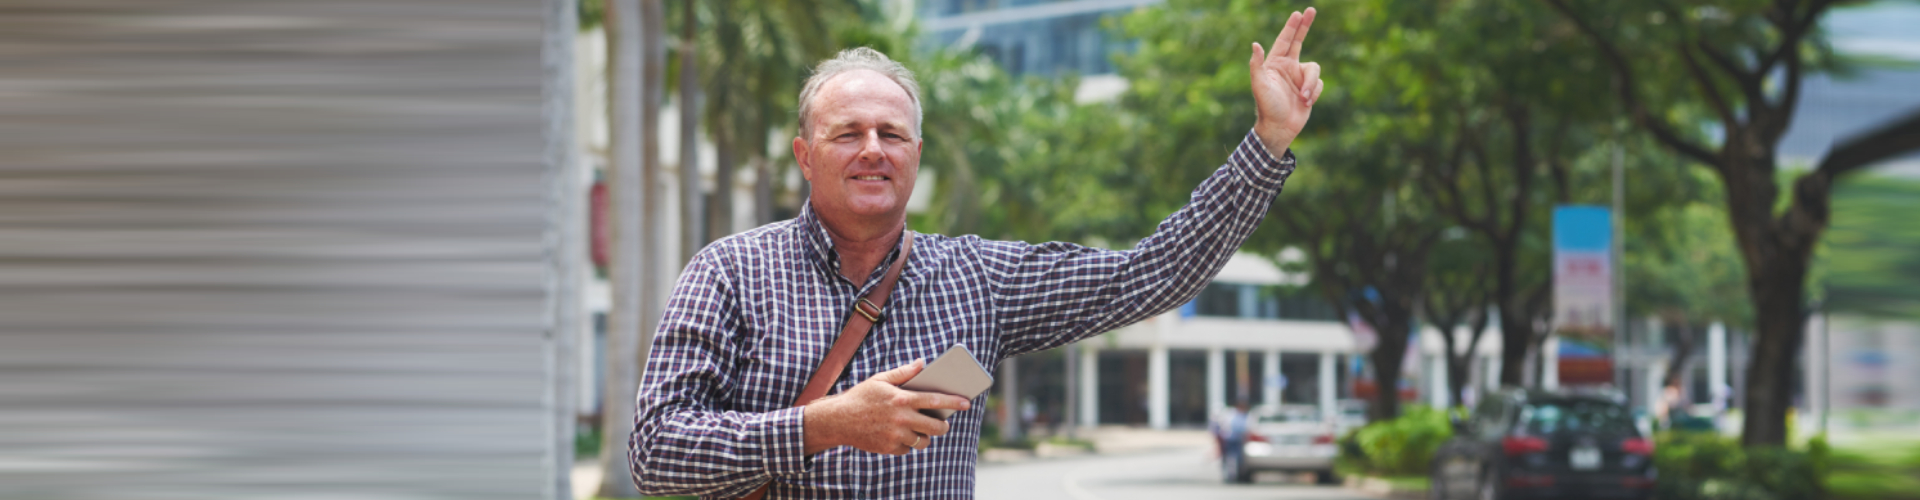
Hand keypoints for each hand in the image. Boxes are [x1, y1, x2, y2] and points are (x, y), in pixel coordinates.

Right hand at [801, 359, 972, 455]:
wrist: (837, 420)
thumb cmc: (861, 397)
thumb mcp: (880, 380)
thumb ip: (903, 372)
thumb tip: (921, 363)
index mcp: (901, 399)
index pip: (934, 400)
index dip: (953, 402)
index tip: (967, 402)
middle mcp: (900, 419)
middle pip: (934, 427)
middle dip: (943, 426)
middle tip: (944, 424)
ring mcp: (895, 436)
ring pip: (922, 441)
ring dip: (925, 437)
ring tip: (922, 431)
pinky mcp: (888, 448)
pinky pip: (907, 449)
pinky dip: (907, 443)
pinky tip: (901, 436)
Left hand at [1250, 7, 1323, 155]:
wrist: (1279, 128)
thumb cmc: (1267, 107)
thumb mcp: (1259, 85)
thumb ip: (1257, 65)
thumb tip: (1255, 44)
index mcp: (1275, 64)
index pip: (1285, 40)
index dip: (1291, 27)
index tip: (1298, 13)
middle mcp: (1288, 68)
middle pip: (1299, 41)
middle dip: (1305, 26)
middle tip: (1311, 10)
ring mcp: (1299, 78)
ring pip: (1314, 70)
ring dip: (1310, 84)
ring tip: (1303, 98)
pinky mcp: (1309, 89)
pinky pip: (1319, 84)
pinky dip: (1314, 93)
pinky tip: (1305, 103)